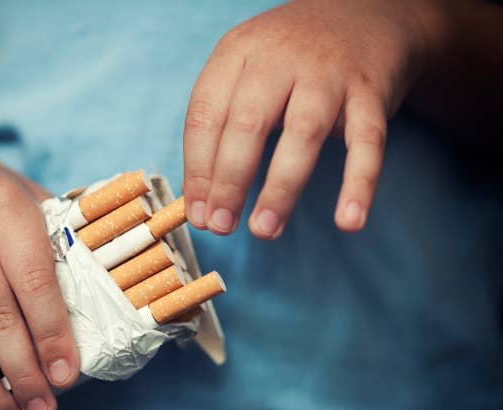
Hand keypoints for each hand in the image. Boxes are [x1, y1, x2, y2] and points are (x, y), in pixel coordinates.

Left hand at [183, 0, 441, 236]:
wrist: (365, 13)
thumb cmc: (291, 58)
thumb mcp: (247, 67)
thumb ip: (223, 120)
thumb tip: (201, 196)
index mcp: (239, 51)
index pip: (205, 114)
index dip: (197, 169)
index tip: (197, 212)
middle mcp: (280, 58)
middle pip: (247, 124)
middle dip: (229, 182)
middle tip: (220, 226)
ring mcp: (328, 73)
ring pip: (301, 134)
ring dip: (280, 188)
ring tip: (264, 229)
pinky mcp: (370, 91)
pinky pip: (368, 142)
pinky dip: (359, 183)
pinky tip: (348, 221)